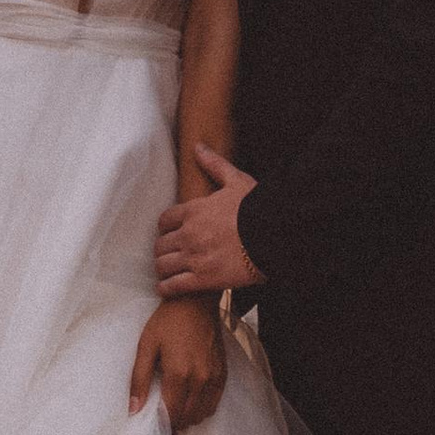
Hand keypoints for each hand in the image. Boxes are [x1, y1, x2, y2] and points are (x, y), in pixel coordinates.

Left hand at [129, 294, 228, 430]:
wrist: (196, 302)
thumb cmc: (167, 322)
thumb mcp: (146, 345)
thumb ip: (139, 379)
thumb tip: (134, 409)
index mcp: (178, 373)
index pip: (170, 414)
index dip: (160, 422)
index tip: (151, 419)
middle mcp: (199, 379)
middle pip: (186, 417)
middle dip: (172, 421)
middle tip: (161, 413)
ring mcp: (214, 377)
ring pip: (201, 414)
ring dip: (187, 417)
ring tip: (174, 407)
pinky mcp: (223, 373)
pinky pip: (214, 404)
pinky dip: (201, 409)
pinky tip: (190, 400)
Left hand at [154, 143, 258, 299]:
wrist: (274, 235)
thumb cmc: (258, 208)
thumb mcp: (236, 181)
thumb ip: (214, 165)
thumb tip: (198, 147)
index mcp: (193, 210)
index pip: (164, 220)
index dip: (165, 228)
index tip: (169, 232)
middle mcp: (188, 234)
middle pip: (160, 244)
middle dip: (163, 249)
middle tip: (168, 254)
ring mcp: (194, 258)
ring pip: (163, 265)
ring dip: (163, 268)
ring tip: (167, 272)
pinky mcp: (203, 280)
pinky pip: (173, 286)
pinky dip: (166, 288)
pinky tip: (166, 288)